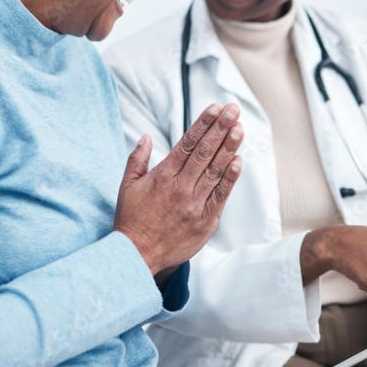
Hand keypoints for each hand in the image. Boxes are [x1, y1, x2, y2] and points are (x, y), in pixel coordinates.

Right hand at [114, 103, 242, 275]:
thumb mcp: (127, 186)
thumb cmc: (131, 220)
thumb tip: (147, 136)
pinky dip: (230, 178)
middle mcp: (180, 187)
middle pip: (205, 152)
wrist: (136, 257)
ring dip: (229, 148)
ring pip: (215, 171)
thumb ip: (137, 159)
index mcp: (162, 176)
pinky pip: (220, 196)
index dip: (203, 124)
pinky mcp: (205, 221)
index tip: (215, 108)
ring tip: (239, 129)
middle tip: (233, 110)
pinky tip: (238, 161)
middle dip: (220, 128)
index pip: (187, 143)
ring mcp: (194, 204)